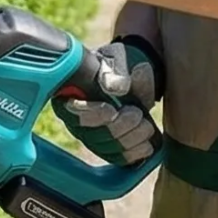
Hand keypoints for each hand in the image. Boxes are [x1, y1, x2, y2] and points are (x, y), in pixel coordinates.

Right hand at [56, 37, 161, 165]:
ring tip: (145, 124)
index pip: (70, 110)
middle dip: (119, 127)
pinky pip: (118, 158)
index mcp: (70, 93)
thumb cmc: (120, 65)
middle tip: (137, 113)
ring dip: (131, 139)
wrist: (134, 75)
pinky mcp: (108, 147)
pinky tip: (147, 143)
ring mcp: (91, 135)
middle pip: (92, 134)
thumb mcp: (117, 60)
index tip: (111, 109)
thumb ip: (115, 71)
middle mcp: (75, 118)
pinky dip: (135, 153)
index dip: (90, 114)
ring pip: (107, 148)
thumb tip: (115, 87)